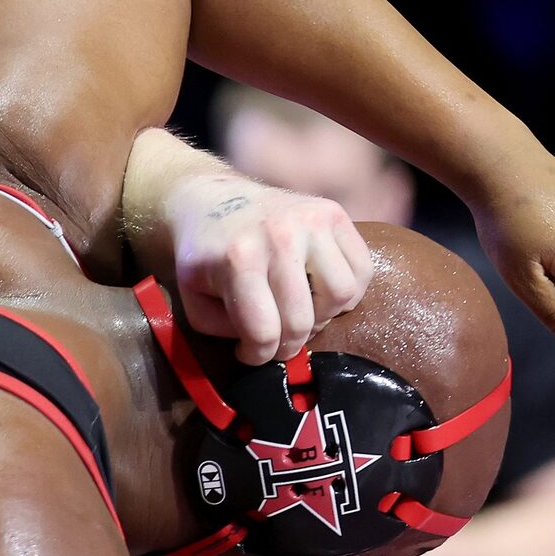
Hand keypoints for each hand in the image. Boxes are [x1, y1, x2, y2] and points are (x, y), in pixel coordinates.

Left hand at [169, 174, 372, 363]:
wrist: (212, 200)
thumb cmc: (203, 255)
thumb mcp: (192, 298)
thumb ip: (223, 330)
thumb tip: (265, 346)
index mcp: (239, 260)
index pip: (264, 331)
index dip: (259, 355)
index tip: (250, 353)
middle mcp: (280, 237)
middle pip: (303, 320)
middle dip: (289, 344)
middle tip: (277, 341)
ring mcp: (312, 221)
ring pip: (342, 294)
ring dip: (324, 316)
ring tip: (301, 313)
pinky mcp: (334, 213)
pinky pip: (362, 268)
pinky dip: (347, 292)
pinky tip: (322, 292)